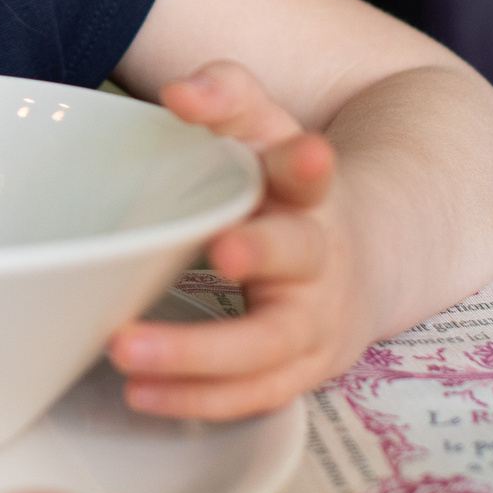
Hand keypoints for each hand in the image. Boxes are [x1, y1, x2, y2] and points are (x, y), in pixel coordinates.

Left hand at [108, 62, 375, 419]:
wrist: (366, 257)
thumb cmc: (288, 191)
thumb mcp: (266, 131)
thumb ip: (225, 97)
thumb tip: (180, 93)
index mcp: (310, 193)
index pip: (311, 170)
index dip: (306, 163)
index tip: (305, 154)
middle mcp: (320, 257)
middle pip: (298, 256)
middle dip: (264, 253)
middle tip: (221, 250)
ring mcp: (314, 321)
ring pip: (266, 345)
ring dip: (198, 353)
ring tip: (126, 348)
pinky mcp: (300, 371)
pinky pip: (252, 394)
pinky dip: (197, 399)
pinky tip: (142, 393)